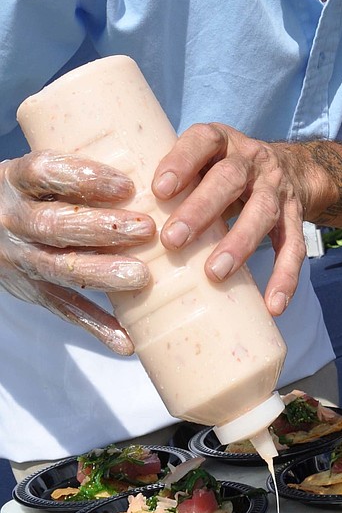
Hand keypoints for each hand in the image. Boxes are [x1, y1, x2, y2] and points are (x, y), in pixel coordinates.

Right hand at [0, 153, 155, 353]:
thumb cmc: (32, 191)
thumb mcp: (40, 175)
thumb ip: (78, 174)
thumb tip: (157, 172)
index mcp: (16, 180)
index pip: (45, 173)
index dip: (84, 178)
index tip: (126, 185)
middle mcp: (13, 220)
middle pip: (54, 225)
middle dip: (102, 228)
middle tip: (146, 229)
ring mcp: (19, 258)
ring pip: (58, 268)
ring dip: (102, 274)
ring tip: (141, 277)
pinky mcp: (30, 291)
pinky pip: (63, 309)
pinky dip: (95, 326)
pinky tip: (126, 340)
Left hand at [152, 124, 312, 316]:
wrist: (292, 168)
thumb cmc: (223, 171)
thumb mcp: (202, 162)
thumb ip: (172, 182)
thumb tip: (117, 226)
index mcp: (221, 141)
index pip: (201, 141)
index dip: (181, 161)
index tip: (158, 190)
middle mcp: (252, 160)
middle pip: (229, 178)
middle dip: (201, 209)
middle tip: (173, 240)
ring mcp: (277, 188)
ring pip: (263, 211)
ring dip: (239, 243)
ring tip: (215, 274)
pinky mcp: (295, 215)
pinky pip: (293, 245)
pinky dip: (285, 276)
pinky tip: (272, 304)